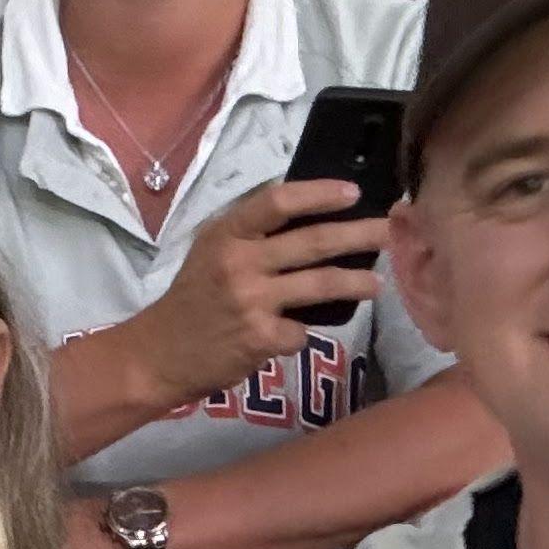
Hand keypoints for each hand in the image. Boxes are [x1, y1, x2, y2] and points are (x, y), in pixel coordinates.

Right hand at [130, 177, 385, 403]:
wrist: (158, 355)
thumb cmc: (192, 300)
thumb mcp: (210, 252)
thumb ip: (250, 234)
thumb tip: (309, 219)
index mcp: (226, 234)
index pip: (278, 202)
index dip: (319, 194)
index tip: (352, 193)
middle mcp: (239, 263)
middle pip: (313, 242)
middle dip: (359, 235)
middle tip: (390, 231)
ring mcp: (250, 301)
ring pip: (320, 285)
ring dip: (356, 283)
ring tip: (377, 285)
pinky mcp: (259, 338)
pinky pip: (300, 331)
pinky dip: (303, 333)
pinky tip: (296, 334)